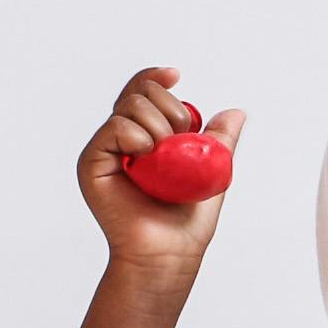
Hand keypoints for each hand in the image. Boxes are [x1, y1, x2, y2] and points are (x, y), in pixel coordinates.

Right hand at [78, 67, 249, 271]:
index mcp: (143, 137)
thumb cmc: (186, 222)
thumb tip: (236, 112)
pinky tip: (147, 155)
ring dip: (158, 125)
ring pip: (129, 106)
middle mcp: (120, 140)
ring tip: (165, 156)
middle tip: (181, 140)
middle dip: (171, 109)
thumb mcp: (212, 171)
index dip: (156, 78)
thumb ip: (219, 141)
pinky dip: (136, 136)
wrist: (170, 252)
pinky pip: (114, 128)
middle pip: (139, 93)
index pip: (143, 93)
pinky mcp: (92, 164)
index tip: (176, 75)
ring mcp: (104, 150)